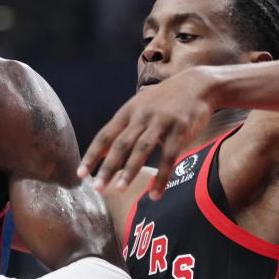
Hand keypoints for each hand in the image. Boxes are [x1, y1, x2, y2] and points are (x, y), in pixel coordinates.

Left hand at [78, 68, 215, 199]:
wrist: (197, 84)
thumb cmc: (165, 100)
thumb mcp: (140, 106)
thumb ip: (124, 127)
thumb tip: (103, 151)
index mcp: (128, 112)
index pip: (105, 135)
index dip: (92, 155)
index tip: (80, 174)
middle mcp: (142, 116)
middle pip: (121, 144)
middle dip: (107, 167)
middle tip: (97, 188)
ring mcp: (161, 122)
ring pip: (142, 149)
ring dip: (130, 171)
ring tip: (120, 189)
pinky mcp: (180, 129)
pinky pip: (169, 157)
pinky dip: (161, 177)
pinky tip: (155, 194)